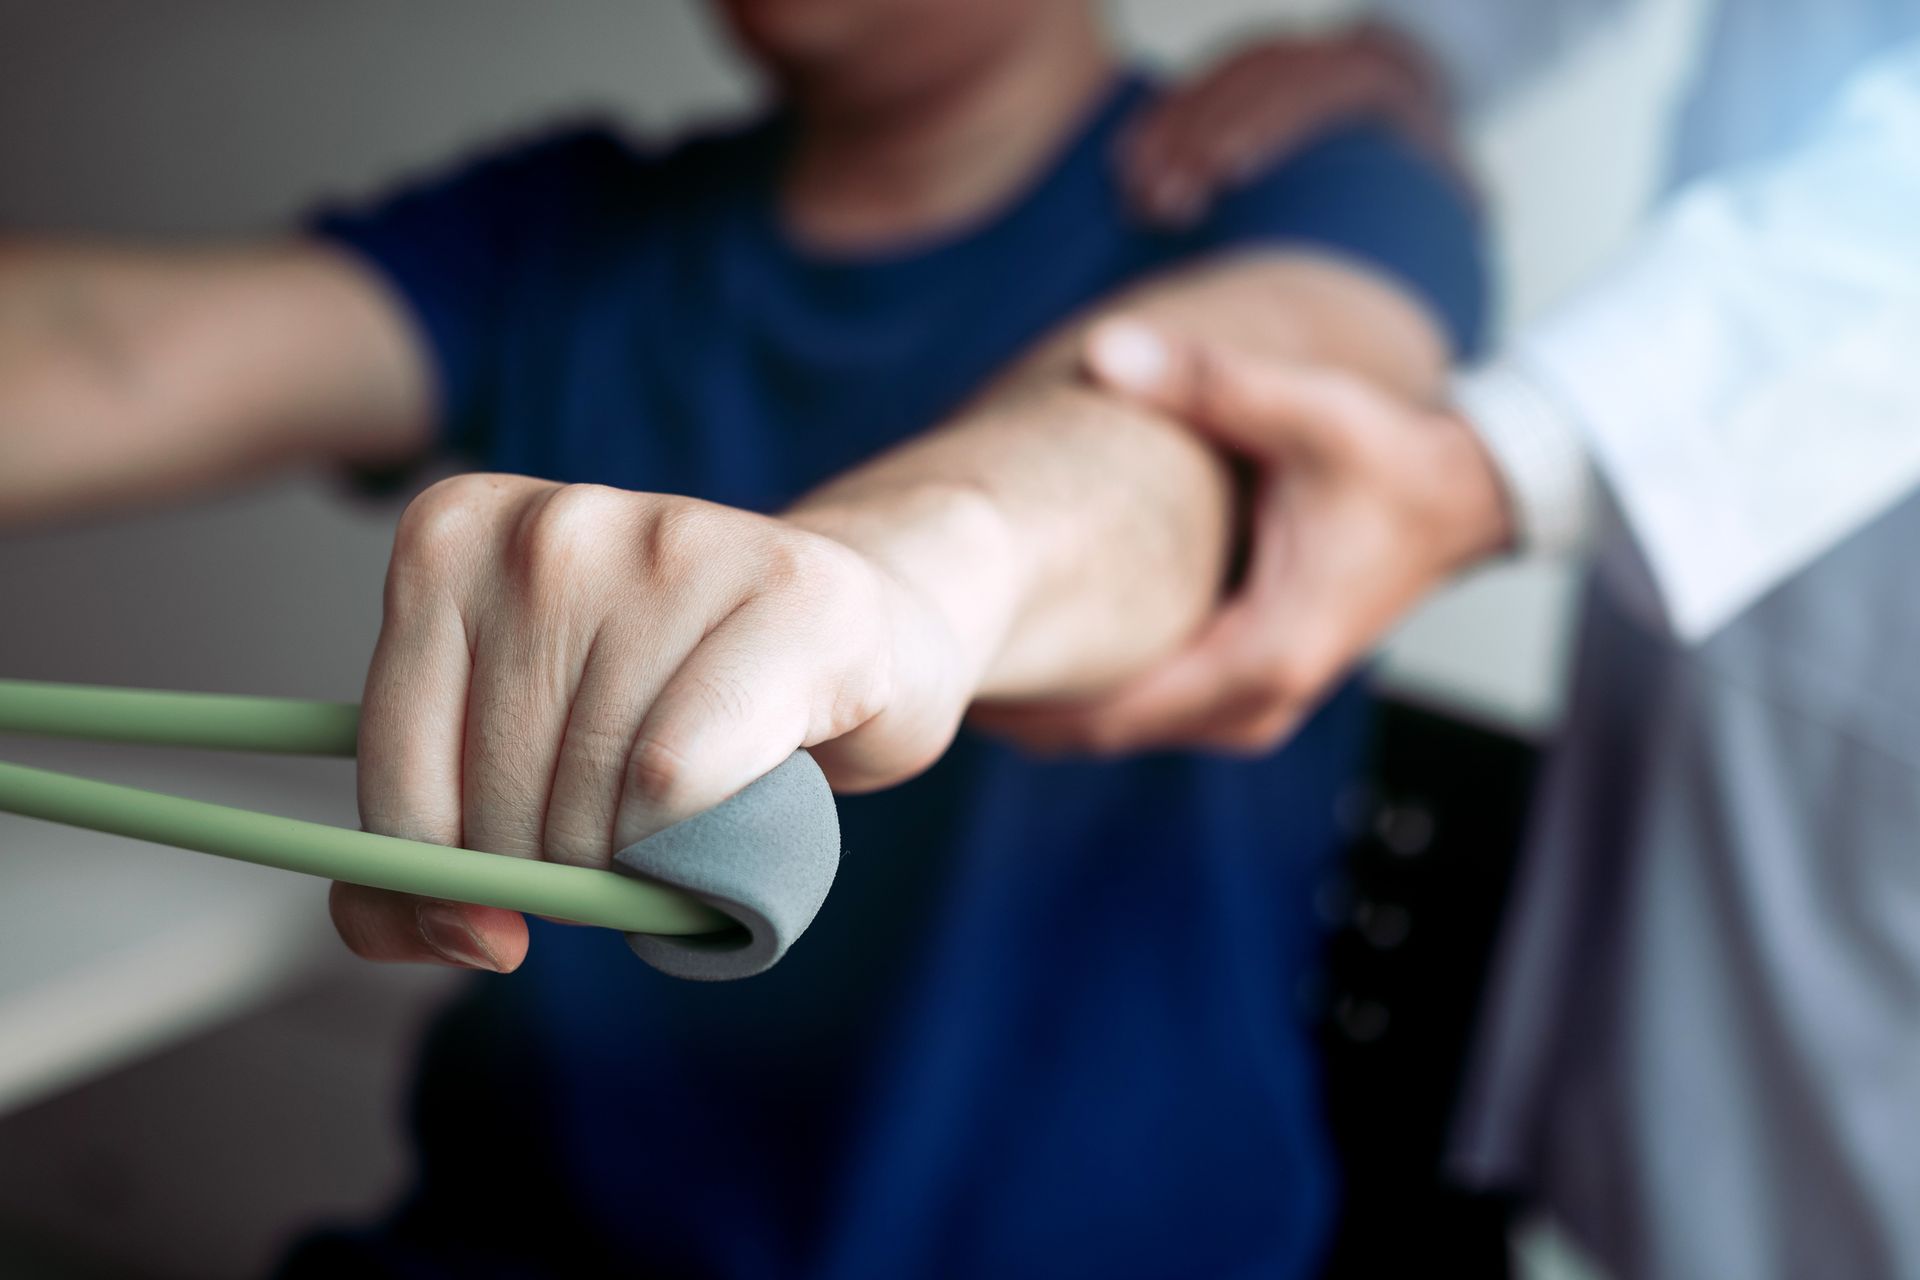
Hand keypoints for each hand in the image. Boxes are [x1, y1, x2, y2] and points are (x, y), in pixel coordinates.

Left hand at [331, 474, 980, 971]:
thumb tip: (454, 932)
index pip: (397, 775)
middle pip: (501, 799)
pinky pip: (682, 777)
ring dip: (637, 864)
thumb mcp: (522, 740)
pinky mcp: (783, 590)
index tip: (493, 914)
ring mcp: (668, 542)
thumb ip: (436, 843)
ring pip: (595, 797)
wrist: (863, 620)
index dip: (440, 882)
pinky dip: (696, 840)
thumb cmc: (681, 695)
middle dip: (555, 874)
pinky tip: (734, 805)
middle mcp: (549, 527)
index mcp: (450, 538)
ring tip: (684, 820)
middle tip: (618, 854)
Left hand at [970, 320, 1511, 755]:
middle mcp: (1254, 701)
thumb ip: (1206, 382)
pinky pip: (1149, 708)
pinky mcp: (1250, 688)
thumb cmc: (1387, 461)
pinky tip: (1031, 652)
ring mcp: (1253, 705)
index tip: (945, 687)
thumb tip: (1108, 349)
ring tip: (958, 662)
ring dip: (1048, 706)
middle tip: (924, 672)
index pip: (1111, 716)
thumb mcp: (1303, 413)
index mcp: (1259, 655)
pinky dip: (1089, 692)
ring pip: (1123, 728)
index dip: (1025, 710)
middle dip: (1018, 711)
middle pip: (1102, 735)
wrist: (1459, 500)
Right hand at [1121, 22, 1460, 227]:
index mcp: (1369, 80)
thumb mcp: (1446, 184)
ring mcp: (1267, 60)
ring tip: (1139, 199)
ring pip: (1211, 85)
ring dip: (1169, 138)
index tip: (1229, 170)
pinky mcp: (1230, 75)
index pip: (1313, 90)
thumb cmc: (1413, 166)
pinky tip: (1126, 167)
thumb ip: (1445, 211)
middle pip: (1249, 87)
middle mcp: (1313, 57)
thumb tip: (1443, 255)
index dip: (1266, 125)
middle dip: (1201, 140)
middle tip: (1168, 203)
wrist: (1394, 100)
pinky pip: (1184, 90)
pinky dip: (1154, 126)